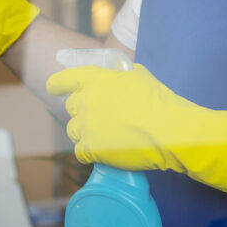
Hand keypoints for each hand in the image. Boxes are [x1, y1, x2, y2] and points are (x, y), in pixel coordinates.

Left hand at [46, 64, 226, 201]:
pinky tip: (105, 150)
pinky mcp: (91, 148)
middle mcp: (87, 100)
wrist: (171, 130)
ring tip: (106, 135)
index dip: (57, 85)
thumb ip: (118, 75)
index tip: (55, 89)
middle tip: (102, 117)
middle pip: (71, 107)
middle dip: (83, 111)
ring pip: (73, 130)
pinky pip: (80, 151)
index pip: (62, 80)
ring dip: (85, 132)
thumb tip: (113, 77)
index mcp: (95, 78)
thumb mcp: (138, 74)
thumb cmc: (160, 101)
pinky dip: (91, 152)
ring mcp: (87, 125)